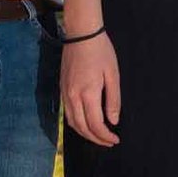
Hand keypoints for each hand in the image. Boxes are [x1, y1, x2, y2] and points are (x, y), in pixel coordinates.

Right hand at [61, 31, 121, 146]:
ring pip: (72, 123)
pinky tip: (86, 123)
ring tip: (98, 136)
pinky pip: (67, 114)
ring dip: (85, 133)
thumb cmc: (101, 52)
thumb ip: (113, 100)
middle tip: (108, 142)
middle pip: (82, 127)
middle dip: (96, 139)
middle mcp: (73, 97)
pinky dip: (77, 124)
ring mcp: (65, 93)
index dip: (105, 136)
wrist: (81, 34)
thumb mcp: (113, 75)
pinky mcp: (62, 89)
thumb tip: (113, 121)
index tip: (115, 139)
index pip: (95, 124)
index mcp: (88, 93)